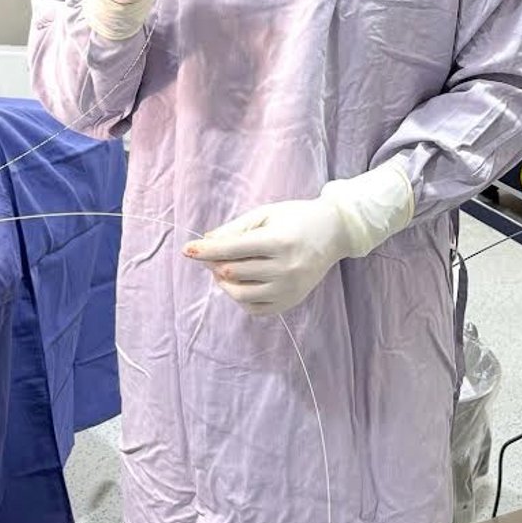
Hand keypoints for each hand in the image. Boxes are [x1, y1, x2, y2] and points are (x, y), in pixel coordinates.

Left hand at [183, 198, 352, 315]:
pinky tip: (241, 282)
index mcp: (279, 241)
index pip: (232, 249)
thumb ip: (235, 228)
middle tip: (210, 255)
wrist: (334, 232)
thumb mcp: (266, 214)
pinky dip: (241, 298)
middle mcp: (285, 268)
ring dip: (224, 283)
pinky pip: (256, 308)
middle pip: (234, 272)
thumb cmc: (297, 217)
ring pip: (241, 294)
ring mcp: (289, 288)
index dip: (206, 251)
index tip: (187, 249)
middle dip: (214, 264)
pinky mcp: (291, 301)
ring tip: (224, 270)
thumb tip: (206, 242)